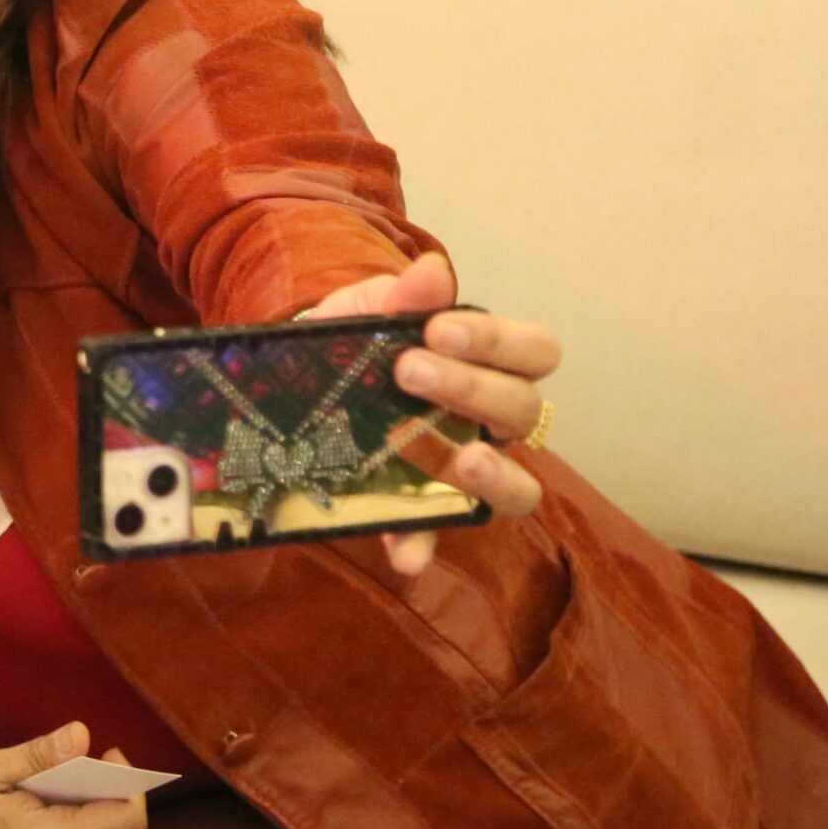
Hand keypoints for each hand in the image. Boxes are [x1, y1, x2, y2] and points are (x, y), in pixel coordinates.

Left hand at [302, 251, 560, 576]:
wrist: (292, 382)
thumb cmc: (352, 343)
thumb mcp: (361, 312)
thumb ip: (395, 296)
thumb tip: (431, 273)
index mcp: (488, 363)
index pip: (535, 351)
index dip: (499, 342)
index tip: (437, 329)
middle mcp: (490, 421)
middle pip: (523, 410)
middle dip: (473, 388)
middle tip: (408, 371)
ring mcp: (462, 471)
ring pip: (519, 487)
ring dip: (497, 476)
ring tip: (464, 461)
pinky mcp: (421, 511)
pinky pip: (436, 536)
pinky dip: (422, 546)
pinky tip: (404, 555)